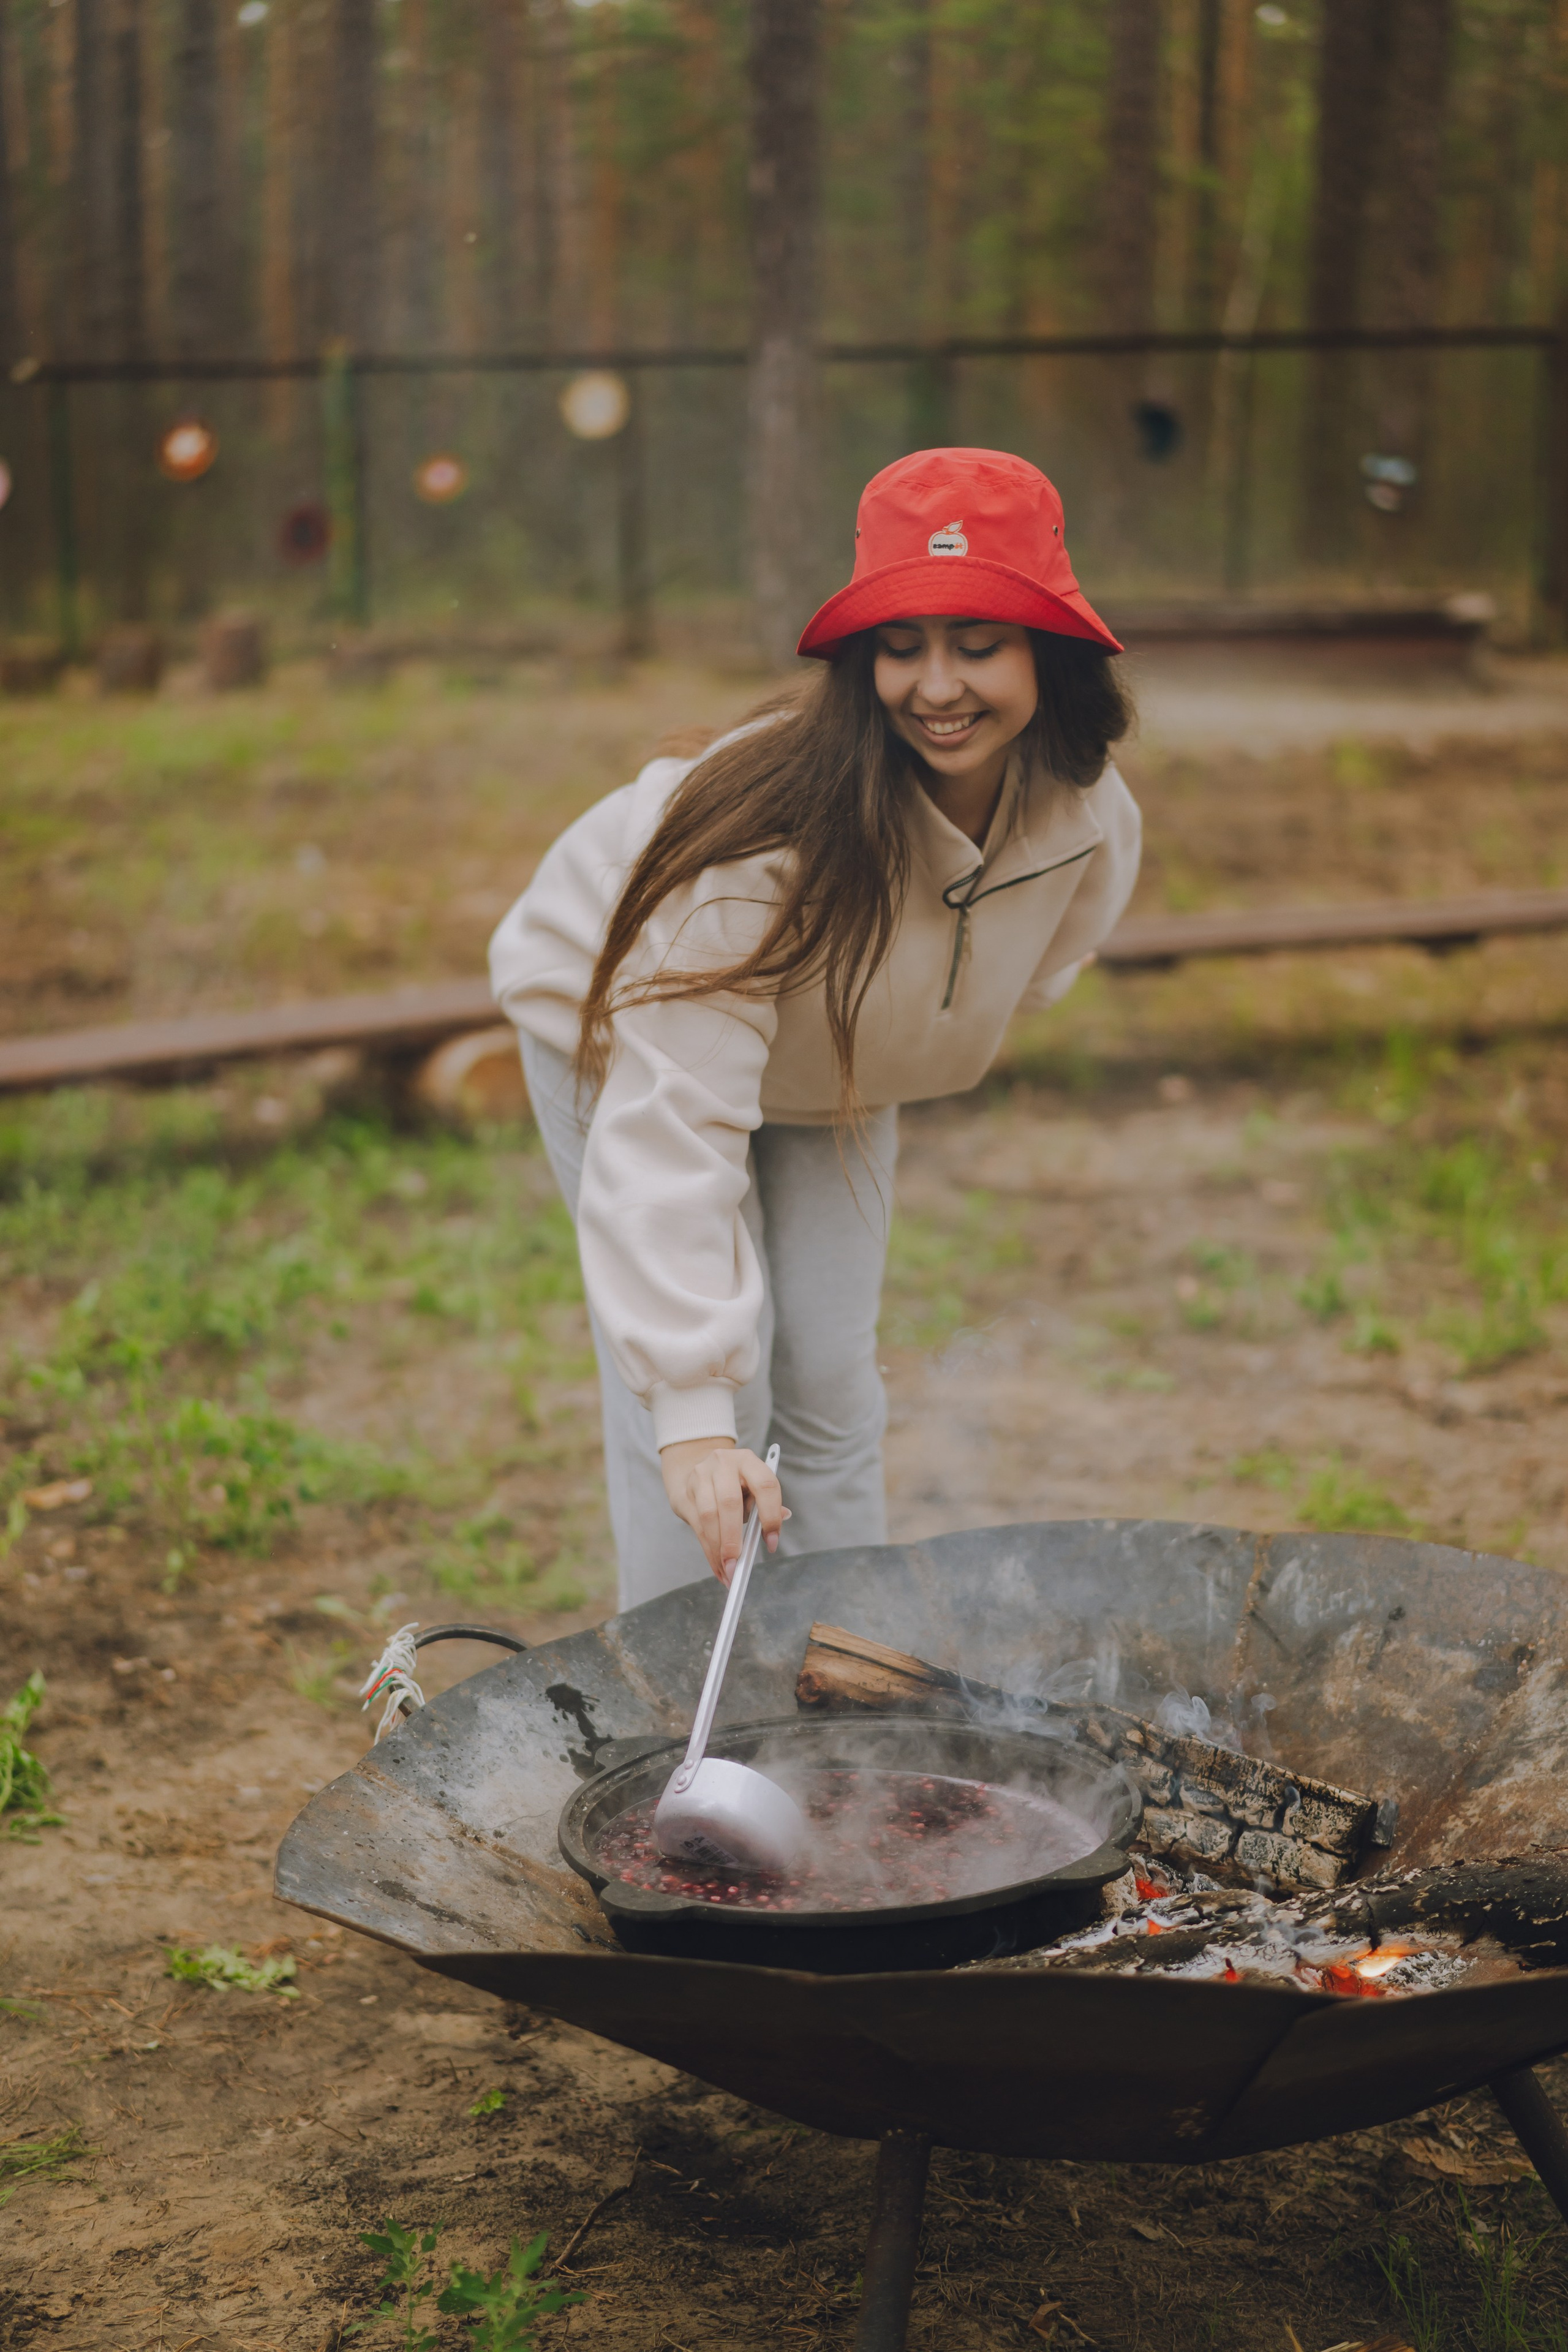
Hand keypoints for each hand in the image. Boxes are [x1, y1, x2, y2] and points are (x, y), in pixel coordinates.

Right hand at [659, 1438, 787, 1581]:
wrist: (696, 1467)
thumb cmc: (733, 1482)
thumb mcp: (753, 1485)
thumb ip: (767, 1502)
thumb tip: (783, 1517)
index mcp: (747, 1460)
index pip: (764, 1485)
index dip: (770, 1515)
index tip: (772, 1542)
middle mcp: (722, 1464)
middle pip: (729, 1502)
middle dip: (734, 1538)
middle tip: (738, 1564)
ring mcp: (700, 1477)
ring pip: (709, 1516)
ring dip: (718, 1548)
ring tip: (728, 1570)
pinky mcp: (685, 1493)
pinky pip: (697, 1527)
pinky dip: (709, 1551)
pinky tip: (718, 1567)